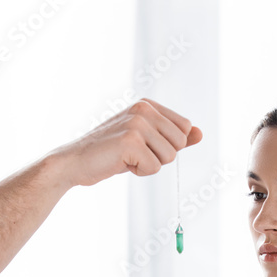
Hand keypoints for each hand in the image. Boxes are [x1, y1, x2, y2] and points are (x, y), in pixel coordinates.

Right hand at [53, 98, 202, 188]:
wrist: (76, 161)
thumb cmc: (110, 153)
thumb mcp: (145, 141)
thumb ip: (173, 137)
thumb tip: (200, 133)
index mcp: (148, 105)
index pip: (185, 127)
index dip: (169, 144)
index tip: (144, 145)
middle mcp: (143, 109)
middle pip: (180, 143)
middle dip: (161, 156)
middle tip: (135, 154)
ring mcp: (137, 124)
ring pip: (169, 157)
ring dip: (150, 165)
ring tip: (127, 158)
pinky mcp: (130, 141)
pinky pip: (154, 168)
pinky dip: (139, 172)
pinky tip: (121, 163)